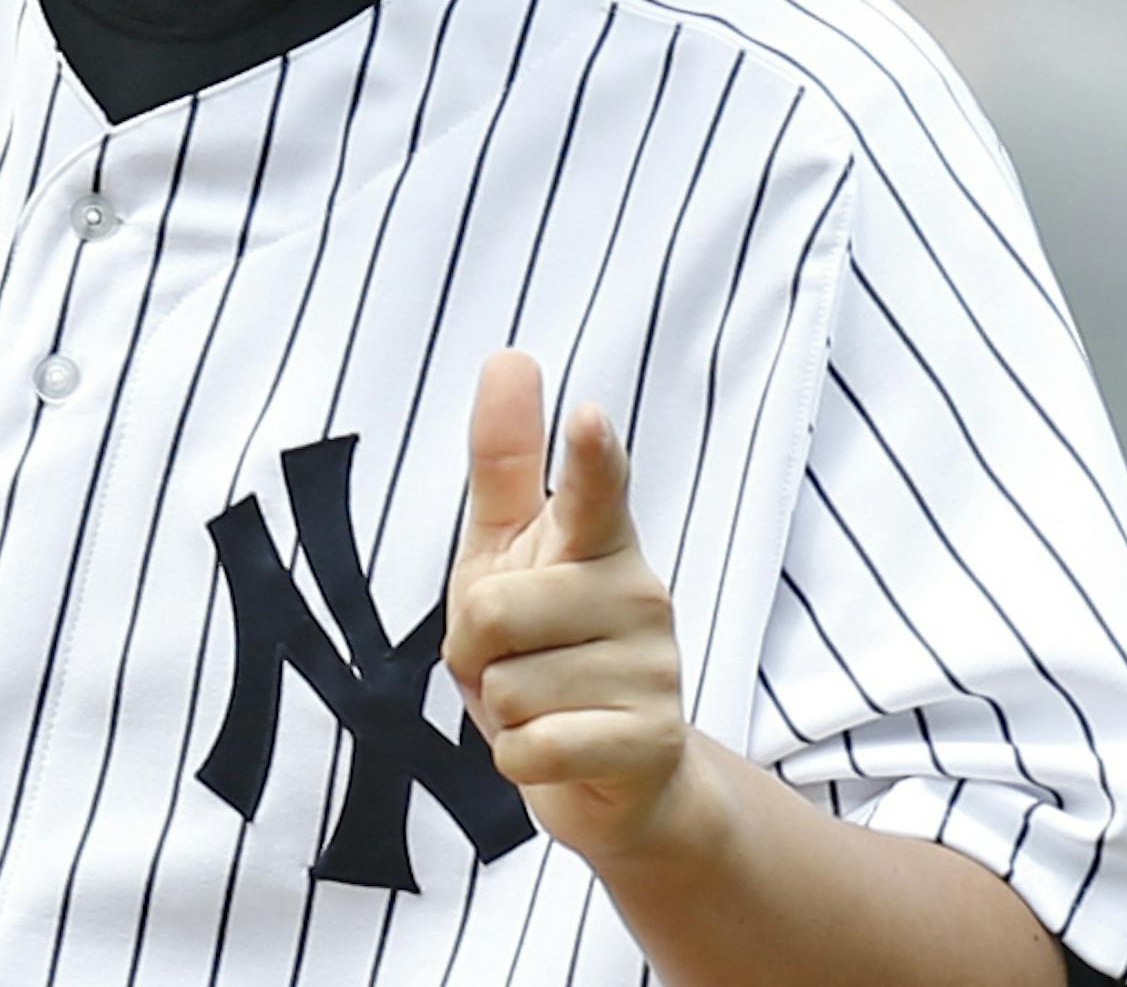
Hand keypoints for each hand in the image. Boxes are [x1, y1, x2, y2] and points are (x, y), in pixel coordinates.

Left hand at [442, 350, 708, 870]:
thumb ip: (506, 459)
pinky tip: (558, 751)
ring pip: (505, 685)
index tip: (588, 416)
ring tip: (544, 706)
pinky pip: (530, 748)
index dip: (588, 453)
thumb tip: (509, 353)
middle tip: (512, 660)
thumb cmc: (542, 642)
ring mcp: (654, 667)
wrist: (606, 774)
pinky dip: (518, 759)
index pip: (595, 485)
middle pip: (490, 608)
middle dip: (473, 649)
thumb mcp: (506, 548)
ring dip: (500, 710)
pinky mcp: (650, 741)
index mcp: (597, 537)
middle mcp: (637, 591)